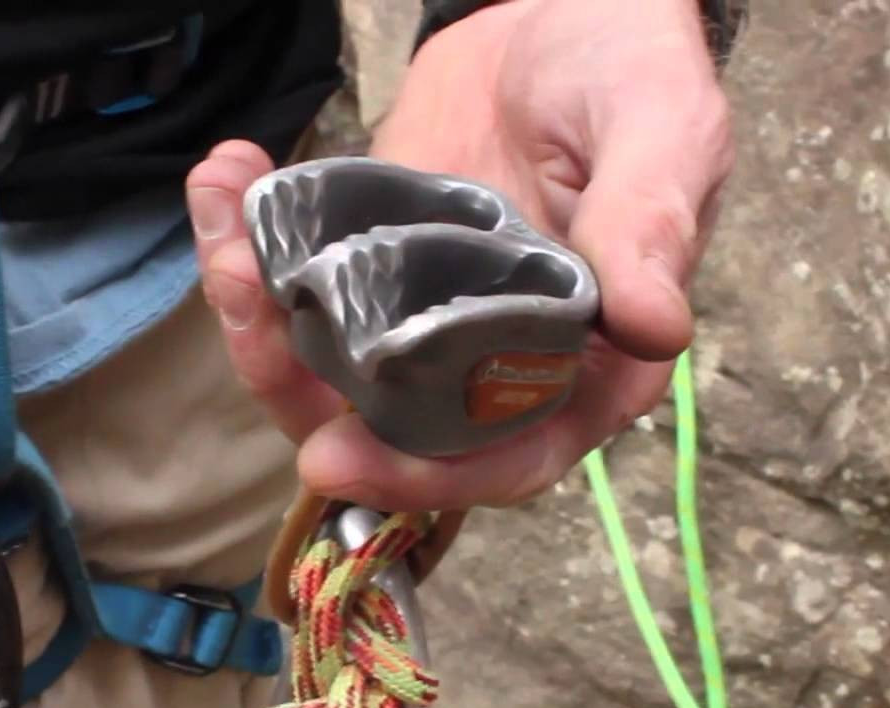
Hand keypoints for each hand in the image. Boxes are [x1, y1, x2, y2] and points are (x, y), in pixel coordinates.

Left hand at [187, 0, 733, 510]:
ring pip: (326, 373)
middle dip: (301, 390)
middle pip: (389, 430)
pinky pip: (300, 294)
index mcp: (588, 363)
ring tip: (227, 242)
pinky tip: (229, 180)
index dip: (428, 479)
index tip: (337, 458)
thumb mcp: (662, 135)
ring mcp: (423, 321)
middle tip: (244, 304)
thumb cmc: (634, 76)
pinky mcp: (368, 270)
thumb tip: (655, 329)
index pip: (509, 455)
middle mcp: (498, 364)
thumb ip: (650, 228)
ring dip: (256, 321)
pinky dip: (249, 251)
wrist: (565, 11)